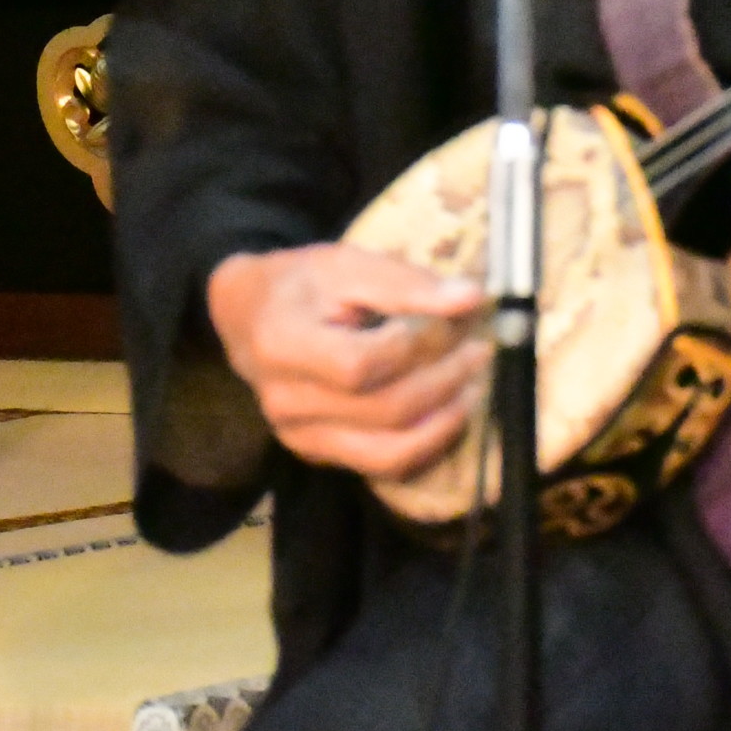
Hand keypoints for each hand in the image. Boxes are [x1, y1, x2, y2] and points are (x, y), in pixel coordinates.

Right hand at [206, 243, 488, 480]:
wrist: (249, 317)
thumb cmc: (302, 284)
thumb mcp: (346, 264)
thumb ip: (405, 283)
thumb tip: (470, 298)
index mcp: (282, 345)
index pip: (362, 364)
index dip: (418, 347)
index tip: (459, 319)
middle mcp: (285, 403)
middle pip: (382, 410)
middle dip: (444, 380)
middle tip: (480, 349)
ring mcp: (299, 436)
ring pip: (387, 452)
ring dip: (444, 422)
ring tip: (473, 386)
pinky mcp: (316, 454)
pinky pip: (380, 466)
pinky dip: (425, 445)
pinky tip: (449, 413)